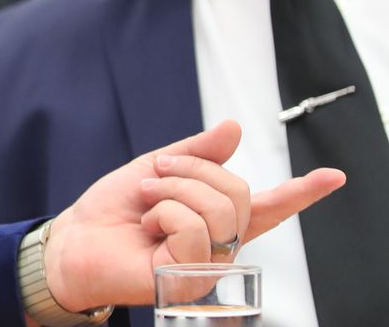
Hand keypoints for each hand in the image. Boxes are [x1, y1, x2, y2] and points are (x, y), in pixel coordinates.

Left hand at [42, 120, 343, 311]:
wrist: (73, 239)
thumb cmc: (111, 211)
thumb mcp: (155, 170)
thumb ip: (196, 154)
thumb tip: (233, 129)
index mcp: (216, 218)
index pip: (267, 205)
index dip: (303, 192)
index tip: (333, 176)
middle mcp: (219, 243)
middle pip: (237, 192)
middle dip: (190, 171)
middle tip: (153, 180)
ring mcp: (207, 264)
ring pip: (217, 208)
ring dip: (171, 191)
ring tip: (146, 204)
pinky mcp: (189, 278)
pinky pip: (191, 227)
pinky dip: (162, 213)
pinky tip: (146, 228)